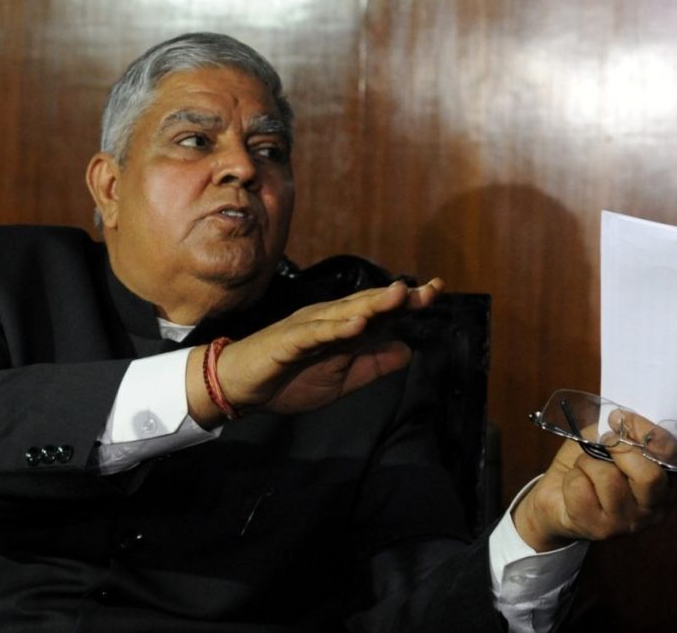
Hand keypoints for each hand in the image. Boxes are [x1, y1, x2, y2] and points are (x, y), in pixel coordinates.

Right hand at [186, 278, 443, 425]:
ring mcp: (308, 327)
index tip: (435, 290)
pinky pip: (316, 333)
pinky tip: (357, 324)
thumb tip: (408, 350)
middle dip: (398, 297)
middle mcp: (328, 319)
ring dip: (373, 303)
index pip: (380, 312)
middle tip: (427, 289)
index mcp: (342, 328)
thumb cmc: (289, 379)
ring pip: (345, 312)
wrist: (240, 386)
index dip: (407, 301)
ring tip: (399, 295)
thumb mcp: (343, 378)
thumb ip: (374, 365)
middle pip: (368, 304)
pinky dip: (336, 327)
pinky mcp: (289, 341)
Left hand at [513, 410, 676, 551]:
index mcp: (667, 483)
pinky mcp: (599, 530)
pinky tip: (575, 484)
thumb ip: (623, 433)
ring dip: (588, 462)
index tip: (620, 418)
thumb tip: (623, 422)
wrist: (557, 497)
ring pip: (609, 478)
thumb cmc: (590, 465)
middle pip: (650, 475)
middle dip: (620, 449)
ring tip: (584, 466)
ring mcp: (627, 523)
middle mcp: (654, 508)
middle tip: (603, 442)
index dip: (646, 432)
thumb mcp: (609, 441)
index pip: (672, 456)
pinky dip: (572, 476)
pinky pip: (581, 489)